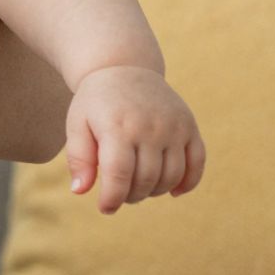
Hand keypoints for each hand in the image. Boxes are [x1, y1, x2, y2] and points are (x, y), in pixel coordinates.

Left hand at [67, 65, 205, 214]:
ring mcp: (173, 125)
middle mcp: (149, 126)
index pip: (119, 175)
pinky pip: (198, 162)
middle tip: (121, 193)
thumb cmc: (96, 102)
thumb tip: (80, 191)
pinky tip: (173, 191)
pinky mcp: (189, 125)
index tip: (105, 208)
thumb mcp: (77, 124)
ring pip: (171, 176)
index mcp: (117, 126)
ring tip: (139, 187)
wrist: (123, 66)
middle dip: (131, 195)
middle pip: (146, 179)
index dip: (112, 198)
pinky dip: (188, 183)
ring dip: (155, 191)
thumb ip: (78, 158)